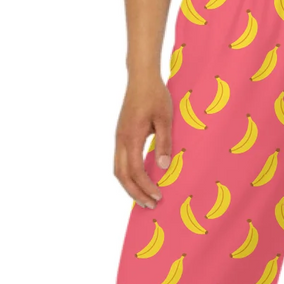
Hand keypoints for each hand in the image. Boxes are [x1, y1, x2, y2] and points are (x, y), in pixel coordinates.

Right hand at [114, 73, 172, 207]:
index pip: (136, 171)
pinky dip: (128, 176)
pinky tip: (139, 180)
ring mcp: (118, 138)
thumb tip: (163, 167)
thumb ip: (164, 143)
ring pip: (118, 170)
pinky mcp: (120, 135)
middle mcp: (120, 140)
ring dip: (130, 186)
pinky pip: (120, 162)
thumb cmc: (155, 96)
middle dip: (135, 193)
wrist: (141, 78)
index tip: (159, 196)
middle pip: (122, 175)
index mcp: (131, 137)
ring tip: (144, 198)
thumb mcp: (165, 119)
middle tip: (151, 205)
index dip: (146, 186)